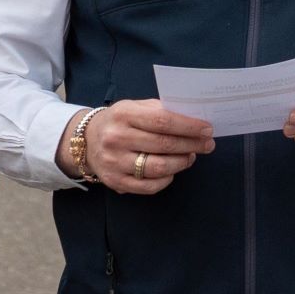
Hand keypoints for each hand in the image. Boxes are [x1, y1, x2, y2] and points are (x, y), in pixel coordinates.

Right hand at [60, 99, 213, 194]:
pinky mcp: (115, 182)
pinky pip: (149, 186)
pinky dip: (167, 179)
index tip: (207, 129)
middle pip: (163, 144)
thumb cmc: (119, 121)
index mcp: (123, 114)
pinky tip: (173, 170)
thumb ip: (159, 110)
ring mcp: (114, 162)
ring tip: (191, 156)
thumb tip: (192, 117)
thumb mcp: (134, 107)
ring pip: (158, 167)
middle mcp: (116, 138)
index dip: (188, 126)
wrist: (87, 141)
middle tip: (208, 144)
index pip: (162, 120)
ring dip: (181, 162)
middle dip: (191, 144)